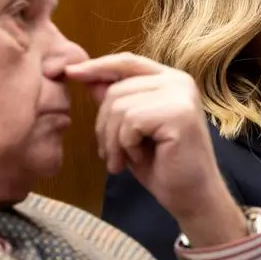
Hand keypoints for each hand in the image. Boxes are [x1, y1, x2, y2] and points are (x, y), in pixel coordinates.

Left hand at [66, 53, 246, 246]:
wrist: (192, 197)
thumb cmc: (162, 166)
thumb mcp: (130, 130)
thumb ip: (116, 102)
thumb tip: (88, 78)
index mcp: (169, 79)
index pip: (127, 62)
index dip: (97, 67)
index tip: (68, 72)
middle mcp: (179, 81)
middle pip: (117, 89)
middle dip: (104, 125)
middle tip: (110, 155)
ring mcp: (181, 95)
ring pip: (120, 106)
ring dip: (113, 140)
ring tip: (121, 161)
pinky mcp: (178, 113)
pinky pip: (130, 121)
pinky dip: (126, 145)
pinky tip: (137, 159)